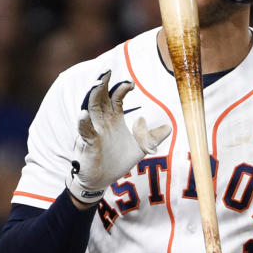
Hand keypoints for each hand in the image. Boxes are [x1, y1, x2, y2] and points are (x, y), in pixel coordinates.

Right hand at [67, 71, 170, 203]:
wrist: (101, 181)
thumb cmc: (116, 161)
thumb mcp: (139, 148)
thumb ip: (153, 137)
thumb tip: (170, 127)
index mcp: (113, 118)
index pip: (116, 97)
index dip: (123, 88)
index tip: (132, 84)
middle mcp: (102, 121)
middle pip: (100, 96)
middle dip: (102, 83)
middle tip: (107, 71)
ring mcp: (94, 131)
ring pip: (90, 109)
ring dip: (92, 95)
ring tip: (96, 83)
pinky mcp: (88, 144)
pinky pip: (85, 131)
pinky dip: (83, 123)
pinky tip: (83, 115)